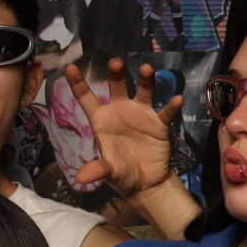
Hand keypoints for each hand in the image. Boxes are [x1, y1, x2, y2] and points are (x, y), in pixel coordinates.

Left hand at [66, 57, 179, 197]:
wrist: (146, 183)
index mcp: (102, 120)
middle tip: (115, 62)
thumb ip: (97, 170)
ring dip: (146, 80)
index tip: (70, 67)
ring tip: (147, 69)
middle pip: (117, 86)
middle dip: (116, 73)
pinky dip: (171, 106)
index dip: (78, 83)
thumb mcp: (108, 173)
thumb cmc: (121, 173)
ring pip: (143, 91)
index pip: (87, 98)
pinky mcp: (159, 124)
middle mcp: (120, 111)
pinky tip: (177, 99)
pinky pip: (166, 112)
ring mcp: (141, 115)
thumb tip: (80, 179)